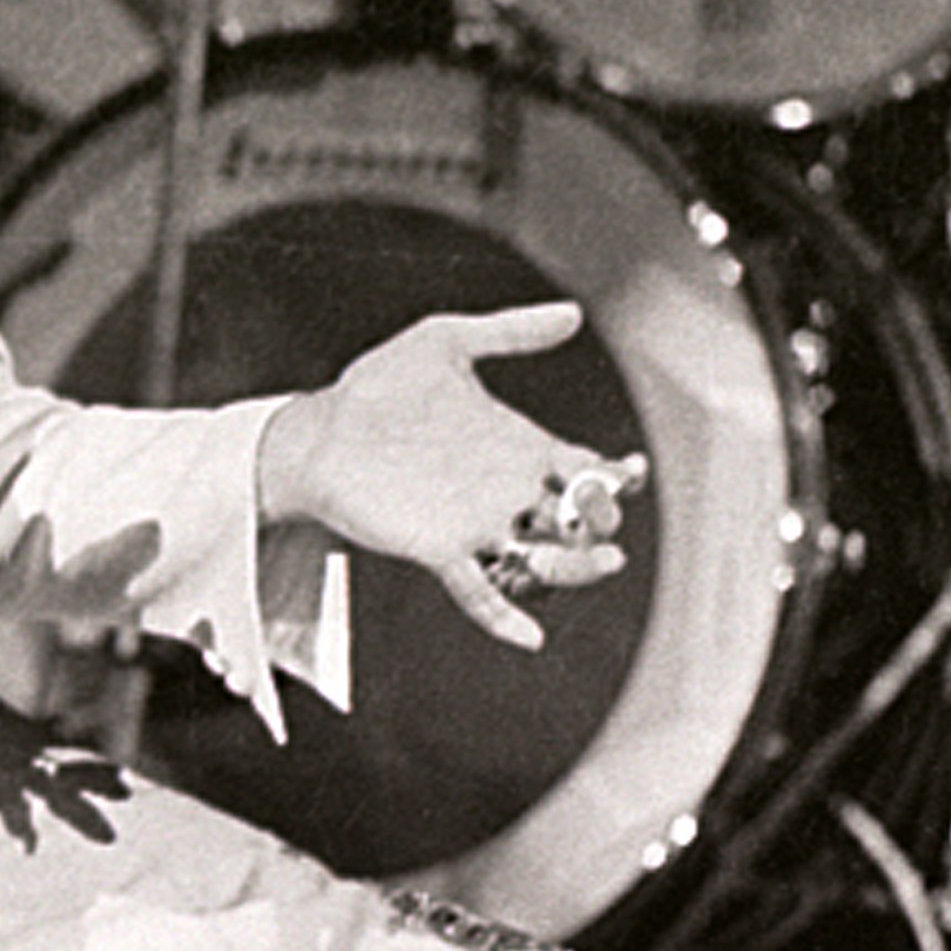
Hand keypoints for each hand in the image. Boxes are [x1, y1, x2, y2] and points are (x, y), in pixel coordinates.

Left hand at [253, 302, 641, 651]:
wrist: (318, 431)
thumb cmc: (377, 387)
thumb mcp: (444, 343)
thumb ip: (508, 331)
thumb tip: (573, 314)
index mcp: (518, 446)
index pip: (587, 470)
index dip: (618, 475)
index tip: (632, 470)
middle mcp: (506, 491)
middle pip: (578, 521)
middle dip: (603, 521)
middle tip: (605, 510)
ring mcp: (476, 524)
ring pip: (544, 561)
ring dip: (577, 569)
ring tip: (603, 561)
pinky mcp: (438, 550)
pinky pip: (480, 593)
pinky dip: (504, 617)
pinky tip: (529, 636)